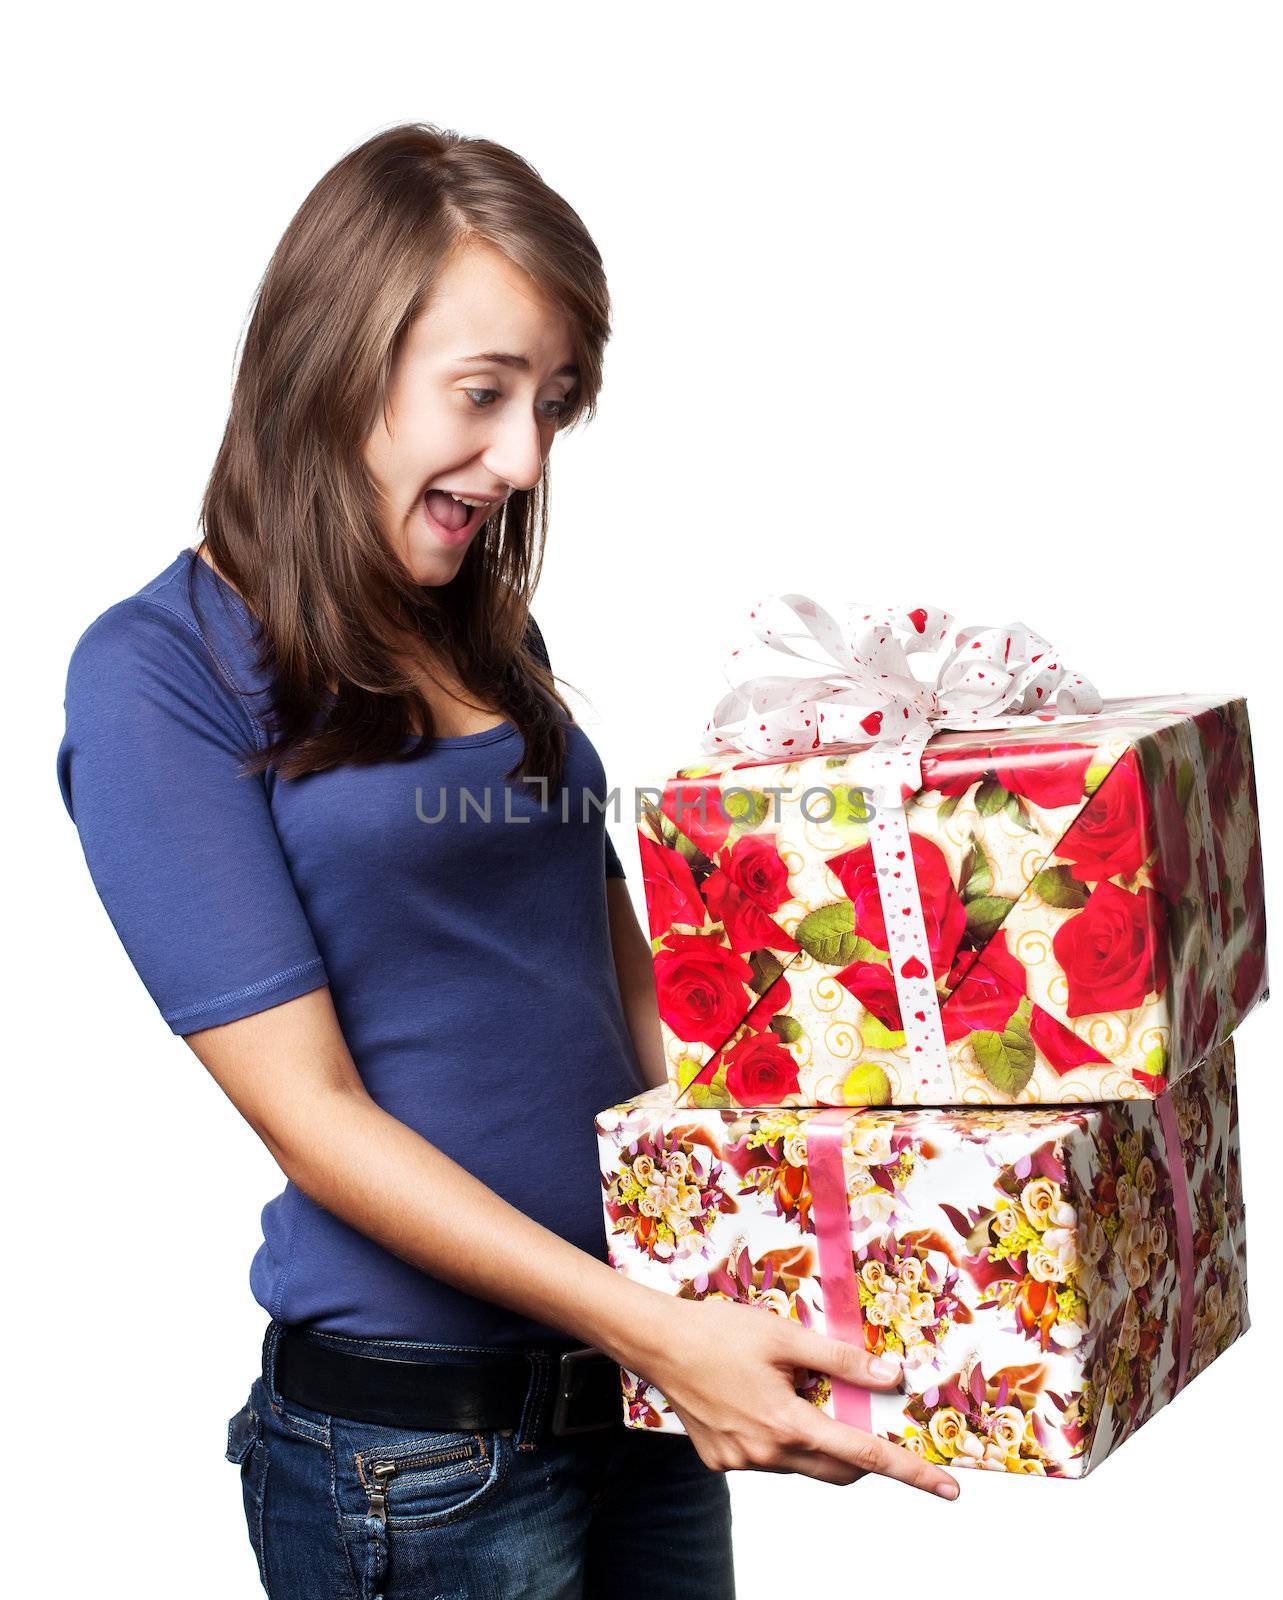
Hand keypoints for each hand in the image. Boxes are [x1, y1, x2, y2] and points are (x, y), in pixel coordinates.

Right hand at [636, 1296, 959, 1499]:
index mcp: (787, 1422)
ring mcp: (742, 1462)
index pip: (864, 1455)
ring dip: (814, 1435)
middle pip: (837, 1468)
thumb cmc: (720, 1331)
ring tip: (787, 1386)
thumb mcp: (786, 1335)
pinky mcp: (721, 1462)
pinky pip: (768, 1457)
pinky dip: (779, 1435)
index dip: (910, 1471)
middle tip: (868, 1421)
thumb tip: (890, 1378)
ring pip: (801, 1461)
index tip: (948, 1488)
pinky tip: (755, 1398)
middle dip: (863, 1453)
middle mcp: (767, 1453)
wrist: (657, 1343)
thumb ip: (841, 1360)